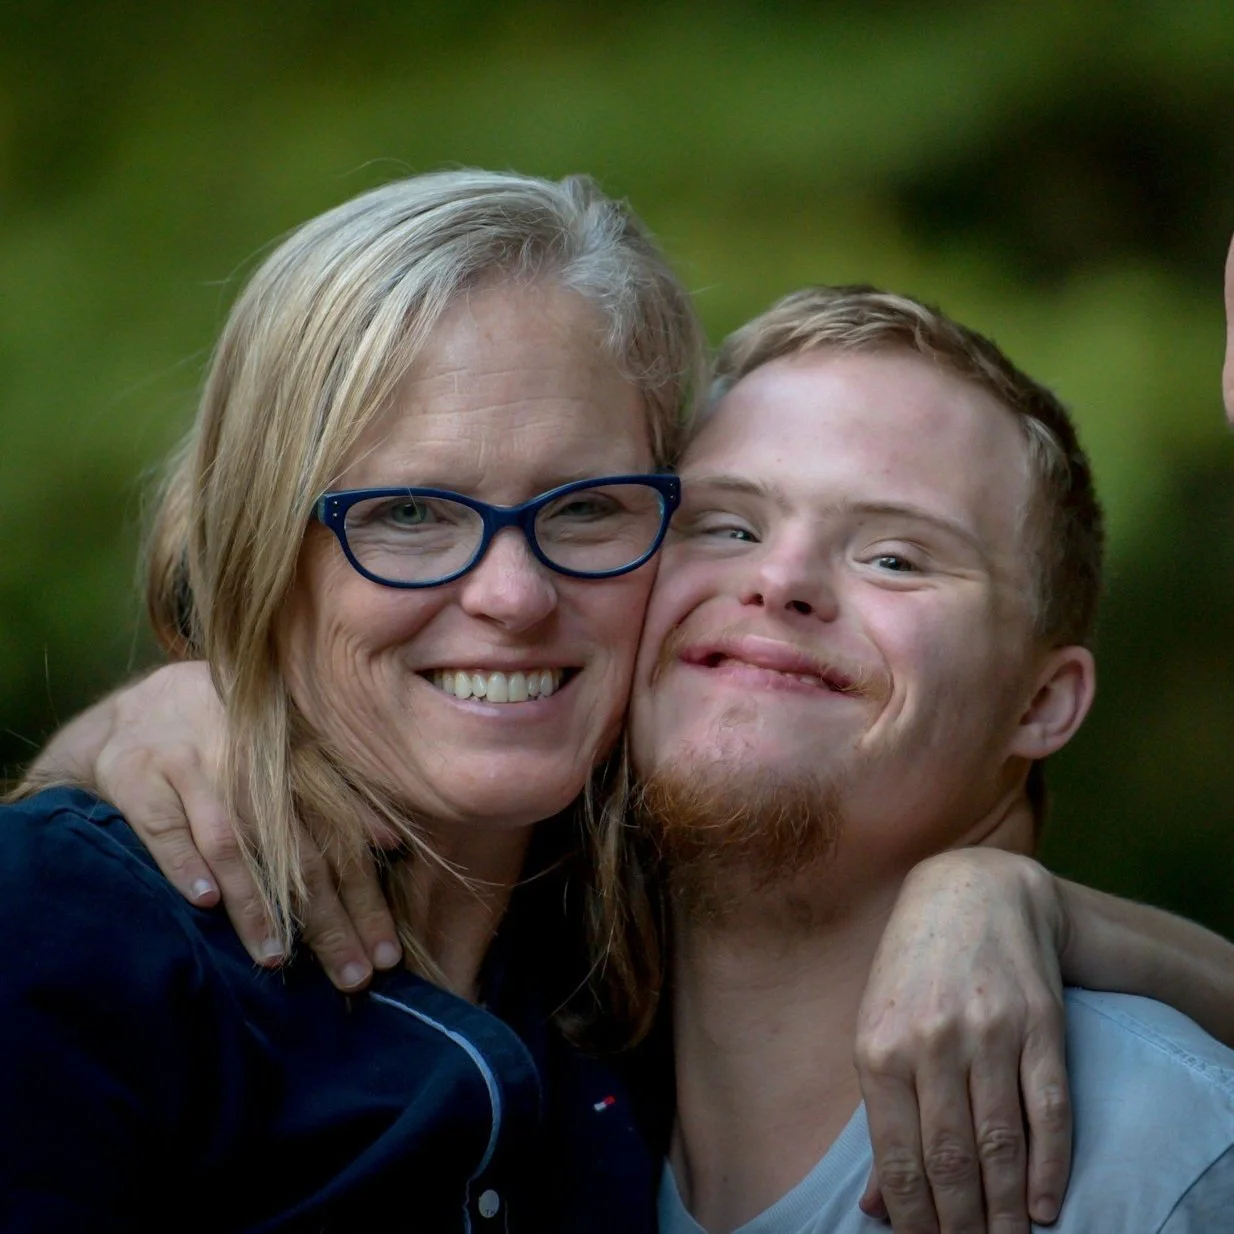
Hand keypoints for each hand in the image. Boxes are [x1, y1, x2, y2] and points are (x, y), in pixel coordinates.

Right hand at [57, 663, 401, 988]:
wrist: (140, 709)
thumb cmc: (230, 742)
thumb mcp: (288, 756)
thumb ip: (340, 797)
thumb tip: (392, 842)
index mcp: (296, 759)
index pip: (341, 839)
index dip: (365, 898)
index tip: (386, 953)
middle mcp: (250, 762)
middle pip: (297, 850)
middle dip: (327, 919)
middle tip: (351, 976)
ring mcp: (193, 766)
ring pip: (231, 843)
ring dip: (255, 903)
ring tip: (276, 958)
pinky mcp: (139, 777)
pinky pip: (165, 827)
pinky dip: (184, 864)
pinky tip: (205, 904)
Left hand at [855, 849, 1070, 1233]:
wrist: (973, 890)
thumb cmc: (912, 968)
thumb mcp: (877, 1028)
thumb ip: (878, 1116)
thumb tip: (875, 1207)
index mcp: (879, 1046)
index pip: (898, 1157)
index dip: (914, 1218)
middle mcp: (932, 1041)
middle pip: (951, 1160)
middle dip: (960, 1223)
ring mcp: (990, 1032)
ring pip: (1000, 1143)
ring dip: (1007, 1209)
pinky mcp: (1040, 1026)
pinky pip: (1049, 1112)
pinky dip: (1050, 1168)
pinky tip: (1048, 1207)